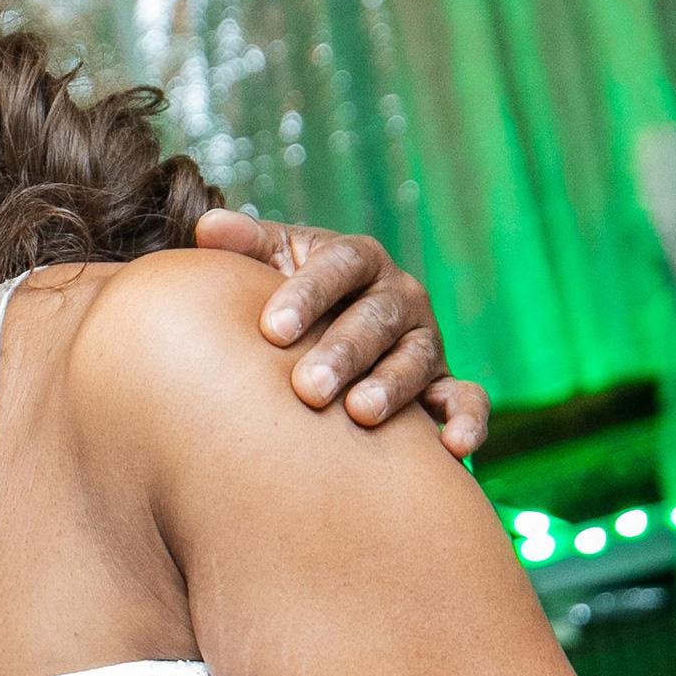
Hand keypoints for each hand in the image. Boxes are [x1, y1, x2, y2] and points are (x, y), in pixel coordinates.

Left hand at [191, 208, 488, 457]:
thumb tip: (208, 227)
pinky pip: (466, 399)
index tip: (271, 330)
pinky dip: (467, 420)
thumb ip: (245, 247)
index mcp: (357, 260)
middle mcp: (398, 296)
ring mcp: (424, 341)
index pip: (339, 265)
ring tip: (361, 414)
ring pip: (417, 358)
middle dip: (344, 352)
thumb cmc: (289, 301)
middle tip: (308, 388)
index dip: (309, 293)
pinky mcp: (444, 385)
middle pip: (377, 317)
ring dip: (393, 386)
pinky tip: (453, 447)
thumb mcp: (269, 265)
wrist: (325, 339)